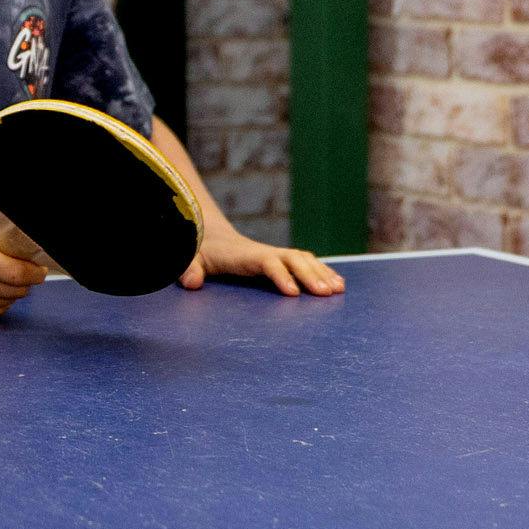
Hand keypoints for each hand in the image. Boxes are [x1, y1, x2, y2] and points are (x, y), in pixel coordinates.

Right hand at [0, 205, 46, 321]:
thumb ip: (0, 221)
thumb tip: (27, 233)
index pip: (18, 273)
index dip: (35, 271)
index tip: (39, 266)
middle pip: (17, 291)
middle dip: (26, 280)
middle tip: (24, 268)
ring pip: (7, 302)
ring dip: (13, 291)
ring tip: (4, 275)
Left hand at [181, 226, 343, 297]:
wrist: (208, 234)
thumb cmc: (199, 251)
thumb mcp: (190, 259)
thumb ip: (189, 269)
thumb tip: (191, 283)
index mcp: (244, 255)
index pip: (267, 263)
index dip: (280, 276)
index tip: (293, 293)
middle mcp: (264, 252)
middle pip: (293, 259)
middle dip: (310, 275)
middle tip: (326, 294)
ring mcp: (274, 254)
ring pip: (303, 259)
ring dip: (322, 273)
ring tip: (339, 290)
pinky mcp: (280, 259)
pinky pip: (305, 263)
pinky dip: (322, 271)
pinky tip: (337, 283)